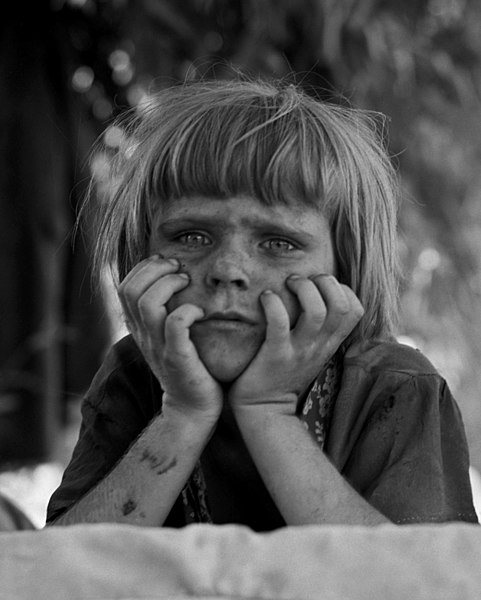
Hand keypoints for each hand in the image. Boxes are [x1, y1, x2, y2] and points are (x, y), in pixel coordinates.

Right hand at [118, 255, 222, 420]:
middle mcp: (143, 335)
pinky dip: (188, 310)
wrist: (192, 407)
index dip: (143, 268)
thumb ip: (164, 313)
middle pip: (130, 290)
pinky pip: (175, 325)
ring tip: (187, 282)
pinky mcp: (177, 358)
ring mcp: (158, 346)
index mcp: (139, 327)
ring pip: (148, 303)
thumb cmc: (188, 365)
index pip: (124, 287)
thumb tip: (174, 280)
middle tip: (179, 268)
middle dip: (155, 269)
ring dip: (170, 284)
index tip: (166, 263)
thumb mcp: (167, 336)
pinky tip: (200, 311)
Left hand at [228, 274, 363, 414]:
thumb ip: (320, 329)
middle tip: (302, 280)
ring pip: (315, 311)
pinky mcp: (276, 355)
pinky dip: (272, 303)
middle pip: (340, 305)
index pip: (355, 309)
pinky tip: (265, 297)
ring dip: (303, 288)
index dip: (342, 289)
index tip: (320, 286)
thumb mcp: (312, 351)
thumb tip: (317, 296)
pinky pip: (279, 323)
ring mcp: (299, 350)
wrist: (264, 409)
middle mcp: (319, 345)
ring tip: (288, 284)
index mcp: (330, 342)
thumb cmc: (284, 373)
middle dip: (325, 281)